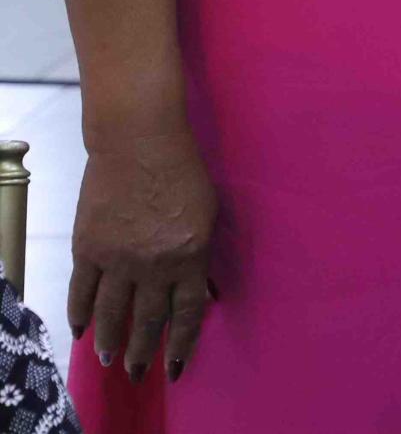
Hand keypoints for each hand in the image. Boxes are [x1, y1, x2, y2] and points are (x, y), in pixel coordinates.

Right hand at [68, 122, 217, 383]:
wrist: (139, 142)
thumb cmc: (183, 169)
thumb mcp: (207, 212)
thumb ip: (201, 253)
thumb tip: (203, 289)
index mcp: (190, 254)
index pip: (188, 312)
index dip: (182, 343)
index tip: (175, 366)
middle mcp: (154, 264)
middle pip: (149, 319)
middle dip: (144, 351)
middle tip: (138, 372)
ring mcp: (118, 258)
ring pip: (112, 313)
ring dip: (110, 340)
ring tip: (109, 359)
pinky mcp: (88, 248)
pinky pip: (82, 291)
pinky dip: (80, 313)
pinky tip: (80, 330)